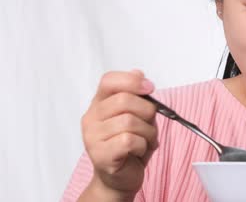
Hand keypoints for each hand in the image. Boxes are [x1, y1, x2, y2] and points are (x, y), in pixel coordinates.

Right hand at [80, 70, 158, 198]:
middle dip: (147, 111)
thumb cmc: (130, 145)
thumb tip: (139, 74)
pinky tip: (137, 150)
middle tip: (149, 123)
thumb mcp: (138, 116)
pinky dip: (142, 145)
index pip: (108, 81)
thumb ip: (137, 96)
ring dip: (147, 132)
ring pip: (129, 121)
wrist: (121, 177)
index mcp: (99, 104)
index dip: (131, 81)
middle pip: (124, 100)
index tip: (149, 88)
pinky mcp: (100, 155)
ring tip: (144, 140)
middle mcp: (91, 118)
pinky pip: (129, 140)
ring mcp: (92, 137)